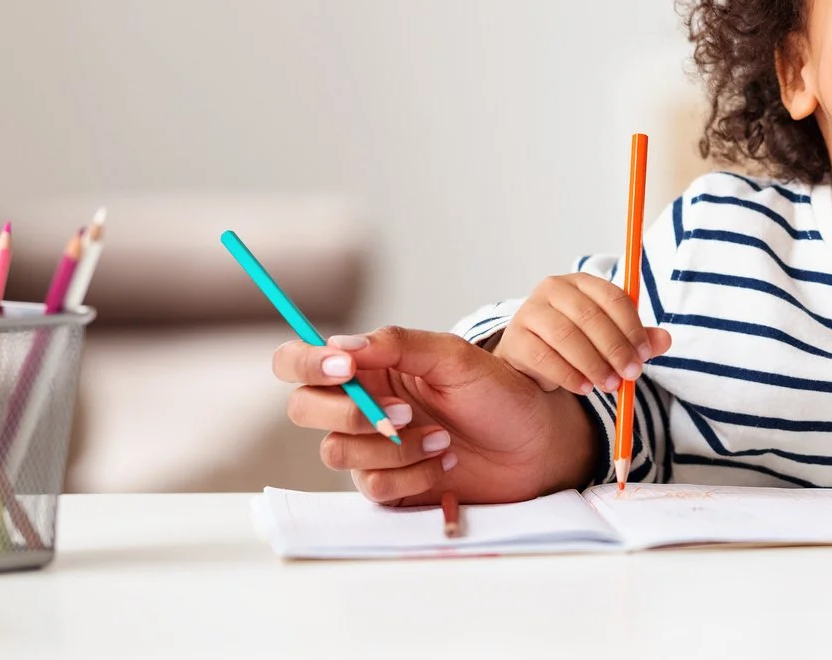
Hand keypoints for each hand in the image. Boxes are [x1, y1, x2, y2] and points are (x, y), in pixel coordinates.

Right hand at [273, 326, 598, 505]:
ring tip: (443, 438)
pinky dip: (412, 474)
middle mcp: (359, 405)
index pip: (298, 360)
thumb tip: (340, 345)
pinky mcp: (385, 486)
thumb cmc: (499, 393)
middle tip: (404, 413)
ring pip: (337, 451)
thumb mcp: (454, 358)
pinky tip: (445, 462)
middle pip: (303, 409)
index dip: (305, 363)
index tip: (344, 369)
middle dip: (352, 413)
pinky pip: (371, 486)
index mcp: (368, 366)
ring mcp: (368, 448)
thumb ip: (398, 345)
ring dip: (395, 447)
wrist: (533, 445)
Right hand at [497, 272, 672, 395]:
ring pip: (566, 336)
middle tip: (631, 375)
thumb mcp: (611, 338)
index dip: (631, 326)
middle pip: (589, 316)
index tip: (644, 354)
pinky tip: (585, 388)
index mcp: (582, 282)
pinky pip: (544, 357)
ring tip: (611, 385)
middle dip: (615, 348)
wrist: (533, 357)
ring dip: (593, 364)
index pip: (612, 297)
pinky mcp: (516, 339)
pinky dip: (569, 375)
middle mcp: (553, 289)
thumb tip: (666, 340)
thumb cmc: (577, 341)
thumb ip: (637, 339)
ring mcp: (530, 312)